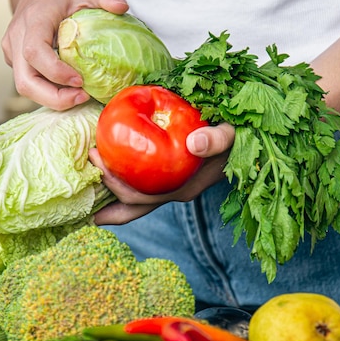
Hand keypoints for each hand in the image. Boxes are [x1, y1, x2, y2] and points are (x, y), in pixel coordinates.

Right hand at [2, 0, 127, 109]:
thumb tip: (122, 6)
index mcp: (33, 20)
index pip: (35, 52)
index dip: (56, 72)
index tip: (80, 81)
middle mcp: (16, 37)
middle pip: (25, 81)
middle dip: (53, 97)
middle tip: (83, 97)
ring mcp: (12, 51)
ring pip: (24, 86)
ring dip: (52, 98)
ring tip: (79, 96)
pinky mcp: (15, 60)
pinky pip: (28, 82)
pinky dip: (48, 91)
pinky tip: (70, 89)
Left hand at [91, 123, 234, 224]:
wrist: (253, 139)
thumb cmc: (241, 136)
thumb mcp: (232, 134)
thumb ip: (218, 139)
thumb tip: (195, 144)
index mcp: (184, 188)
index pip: (140, 198)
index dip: (115, 186)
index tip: (97, 161)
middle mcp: (176, 193)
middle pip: (132, 206)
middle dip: (106, 195)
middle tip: (86, 168)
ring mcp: (174, 187)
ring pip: (137, 199)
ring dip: (113, 190)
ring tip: (90, 178)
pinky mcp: (174, 177)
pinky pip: (144, 184)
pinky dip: (126, 179)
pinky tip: (113, 166)